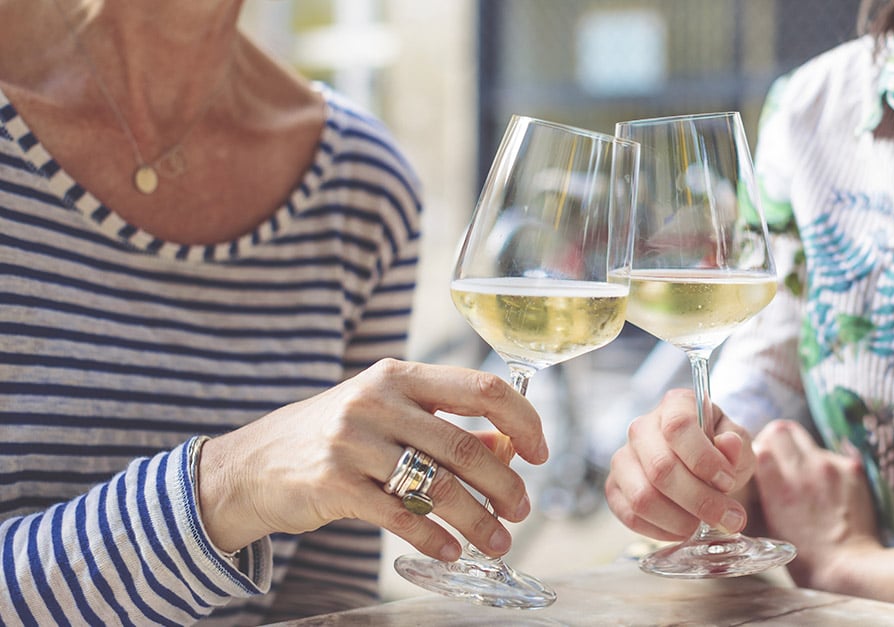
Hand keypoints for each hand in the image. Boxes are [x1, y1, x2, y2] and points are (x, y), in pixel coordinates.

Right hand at [197, 358, 548, 561]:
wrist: (250, 465)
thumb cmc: (335, 437)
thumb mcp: (389, 415)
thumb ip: (446, 427)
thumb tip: (510, 450)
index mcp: (400, 376)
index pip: (482, 389)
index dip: (521, 421)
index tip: (539, 452)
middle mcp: (378, 402)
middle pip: (465, 446)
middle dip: (504, 485)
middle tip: (520, 510)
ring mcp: (353, 441)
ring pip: (437, 486)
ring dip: (477, 520)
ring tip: (497, 541)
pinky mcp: (333, 484)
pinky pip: (399, 516)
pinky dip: (433, 537)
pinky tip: (449, 550)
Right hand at [605, 389, 753, 539]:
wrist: (700, 466)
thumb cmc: (719, 451)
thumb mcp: (738, 444)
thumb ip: (737, 445)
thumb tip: (728, 444)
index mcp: (675, 406)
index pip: (678, 426)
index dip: (704, 459)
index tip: (728, 481)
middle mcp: (641, 428)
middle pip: (661, 468)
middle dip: (700, 500)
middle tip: (729, 518)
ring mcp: (623, 458)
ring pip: (643, 497)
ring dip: (681, 520)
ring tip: (706, 525)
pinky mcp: (614, 488)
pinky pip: (631, 516)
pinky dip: (662, 531)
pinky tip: (685, 529)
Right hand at [752, 419, 881, 587]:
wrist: (848, 566)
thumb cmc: (804, 555)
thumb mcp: (767, 527)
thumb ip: (756, 496)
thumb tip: (750, 480)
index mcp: (776, 482)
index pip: (756, 444)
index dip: (756, 453)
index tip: (758, 465)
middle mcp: (802, 467)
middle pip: (780, 429)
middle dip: (776, 441)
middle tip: (779, 460)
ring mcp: (830, 465)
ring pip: (807, 439)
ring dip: (801, 451)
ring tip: (804, 475)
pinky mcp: (852, 469)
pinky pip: (832, 455)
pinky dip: (826, 466)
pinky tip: (828, 488)